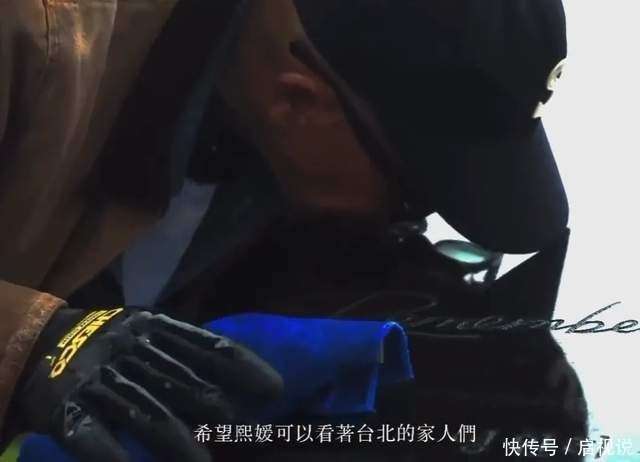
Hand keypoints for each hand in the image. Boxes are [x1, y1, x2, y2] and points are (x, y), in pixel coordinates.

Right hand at [16, 307, 282, 461]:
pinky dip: (116, 457)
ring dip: (178, 443)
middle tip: (247, 431)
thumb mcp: (147, 329)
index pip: (208, 347)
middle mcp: (129, 349)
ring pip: (147, 415)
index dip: (242, 369)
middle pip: (183, 383)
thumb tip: (235, 375)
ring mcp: (98, 379)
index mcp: (153, 327)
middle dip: (218, 409)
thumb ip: (184, 347)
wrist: (41, 340)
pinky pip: (94, 437)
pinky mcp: (68, 409)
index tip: (274, 390)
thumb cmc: (110, 339)